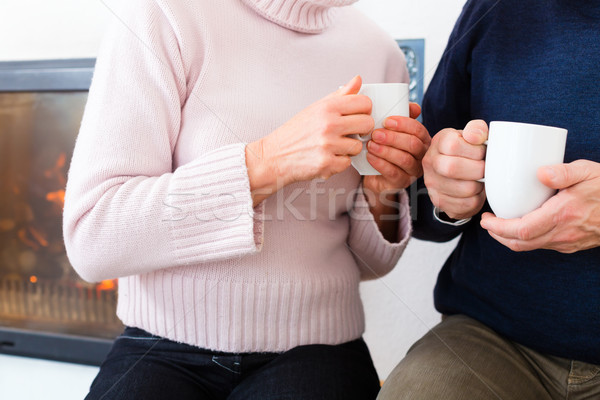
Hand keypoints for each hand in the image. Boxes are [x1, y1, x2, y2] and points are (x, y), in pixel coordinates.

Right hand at [246, 75, 372, 202]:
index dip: (364, 110)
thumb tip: (358, 80)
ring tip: (333, 146)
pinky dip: (338, 162)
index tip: (358, 116)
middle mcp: (329, 124)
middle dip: (361, 129)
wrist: (274, 156)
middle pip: (367, 124)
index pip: (364, 103)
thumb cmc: (295, 132)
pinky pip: (347, 163)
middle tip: (349, 133)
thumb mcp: (316, 108)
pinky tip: (326, 157)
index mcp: (328, 107)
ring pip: (358, 146)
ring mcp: (328, 145)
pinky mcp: (327, 163)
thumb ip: (340, 95)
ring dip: (348, 148)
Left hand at [362, 103, 430, 194]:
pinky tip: (370, 157)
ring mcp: (413, 170)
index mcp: (422, 140)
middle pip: (413, 144)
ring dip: (385, 150)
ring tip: (370, 145)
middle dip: (393, 138)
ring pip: (404, 159)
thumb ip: (401, 116)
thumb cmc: (385, 147)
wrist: (376, 174)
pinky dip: (380, 163)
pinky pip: (394, 173)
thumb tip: (414, 106)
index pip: (418, 130)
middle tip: (375, 134)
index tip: (387, 121)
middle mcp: (421, 155)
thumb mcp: (391, 130)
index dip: (404, 124)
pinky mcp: (402, 182)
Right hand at [422, 120, 487, 219]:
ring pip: (464, 189)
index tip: (481, 152)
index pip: (453, 145)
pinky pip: (466, 204)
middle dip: (478, 169)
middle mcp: (430, 162)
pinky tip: (475, 191)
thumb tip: (474, 136)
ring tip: (479, 179)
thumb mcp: (472, 136)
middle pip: (452, 168)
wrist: (456, 171)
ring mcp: (432, 184)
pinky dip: (477, 199)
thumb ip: (477, 129)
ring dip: (479, 185)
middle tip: (484, 168)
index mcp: (438, 142)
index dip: (475, 150)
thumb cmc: (467, 152)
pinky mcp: (440, 201)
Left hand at [480, 160, 599, 252]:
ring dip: (510, 238)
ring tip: (498, 224)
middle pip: (520, 243)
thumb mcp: (588, 171)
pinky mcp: (571, 245)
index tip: (485, 218)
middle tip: (486, 222)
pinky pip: (542, 245)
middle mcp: (562, 234)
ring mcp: (567, 242)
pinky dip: (525, 239)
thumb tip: (540, 173)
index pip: (521, 230)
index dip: (498, 228)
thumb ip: (564, 172)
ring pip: (530, 247)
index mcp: (562, 215)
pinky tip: (521, 225)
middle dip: (498, 235)